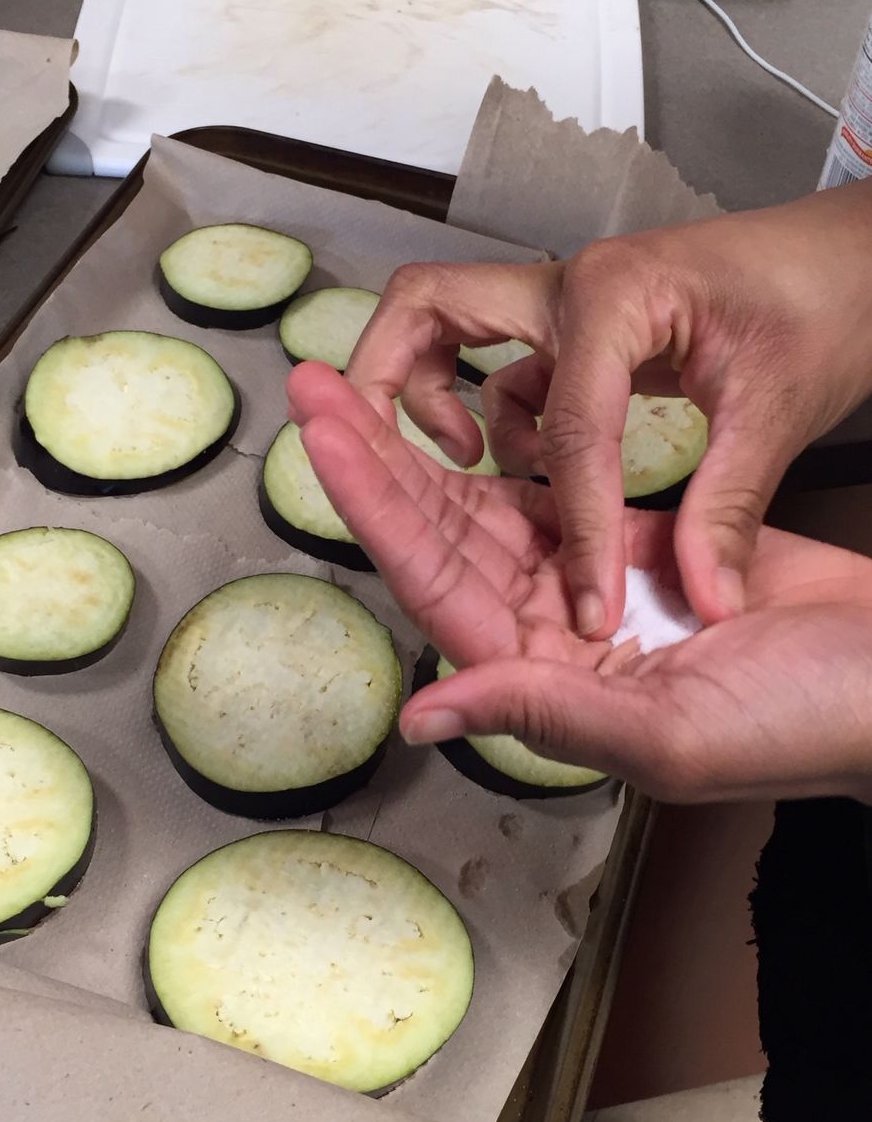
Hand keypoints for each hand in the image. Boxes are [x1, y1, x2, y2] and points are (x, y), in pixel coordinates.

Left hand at [289, 361, 871, 804]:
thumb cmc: (806, 723)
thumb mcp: (668, 735)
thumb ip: (544, 714)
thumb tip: (423, 718)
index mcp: (545, 678)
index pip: (434, 582)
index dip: (374, 508)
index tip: (322, 437)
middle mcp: (549, 633)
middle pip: (441, 536)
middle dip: (375, 462)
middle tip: (315, 387)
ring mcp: (588, 583)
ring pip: (484, 507)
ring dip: (421, 450)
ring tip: (362, 387)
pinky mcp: (631, 543)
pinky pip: (551, 491)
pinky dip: (504, 453)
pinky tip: (453, 416)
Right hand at [343, 181, 871, 636]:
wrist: (855, 252)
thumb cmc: (825, 300)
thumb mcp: (781, 407)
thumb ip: (729, 507)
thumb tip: (705, 598)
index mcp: (615, 297)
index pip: (566, 429)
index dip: (578, 528)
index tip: (591, 601)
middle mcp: (571, 289)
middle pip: (426, 309)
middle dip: (380, 378)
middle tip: (354, 445)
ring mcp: (568, 307)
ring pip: (449, 334)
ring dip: (434, 399)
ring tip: (469, 467)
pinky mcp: (580, 334)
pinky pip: (504, 372)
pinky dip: (495, 416)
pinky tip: (529, 463)